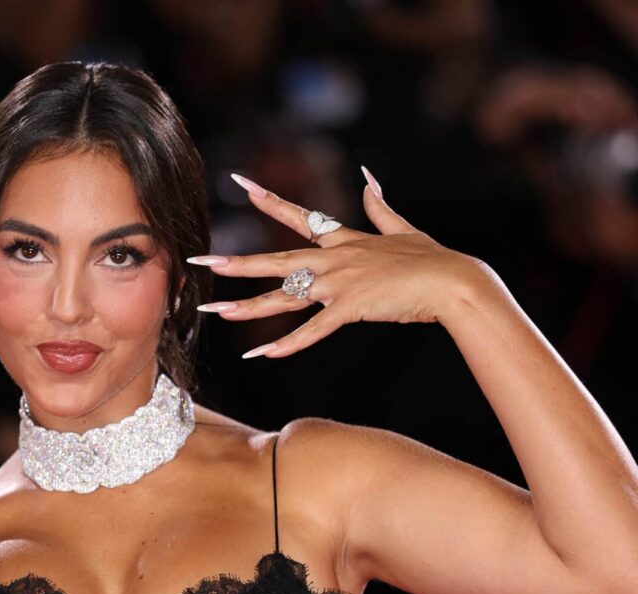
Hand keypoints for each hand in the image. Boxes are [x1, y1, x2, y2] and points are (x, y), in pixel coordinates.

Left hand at [188, 169, 490, 358]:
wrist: (454, 280)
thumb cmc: (431, 258)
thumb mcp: (402, 226)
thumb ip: (380, 204)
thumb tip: (368, 177)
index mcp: (343, 239)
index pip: (298, 215)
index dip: (268, 200)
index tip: (240, 183)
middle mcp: (334, 258)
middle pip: (275, 260)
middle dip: (235, 262)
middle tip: (200, 262)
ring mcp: (340, 282)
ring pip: (285, 296)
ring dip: (248, 306)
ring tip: (217, 311)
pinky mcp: (352, 308)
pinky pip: (314, 329)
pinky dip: (290, 343)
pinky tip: (265, 354)